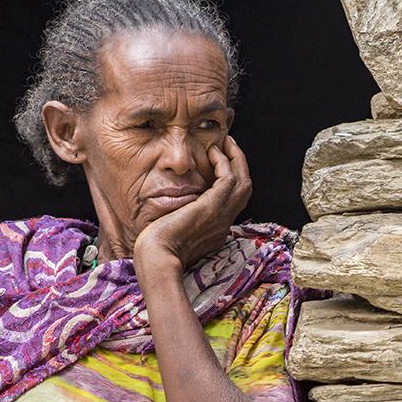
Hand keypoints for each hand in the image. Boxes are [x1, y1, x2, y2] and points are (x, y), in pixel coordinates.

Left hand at [134, 135, 251, 274]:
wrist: (157, 259)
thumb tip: (174, 209)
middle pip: (245, 190)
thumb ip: (181, 221)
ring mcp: (221, 216)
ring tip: (226, 143)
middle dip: (240, 165)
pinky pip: (228, 179)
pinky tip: (213, 152)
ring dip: (236, 159)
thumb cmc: (156, 250)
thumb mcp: (175, 234)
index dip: (231, 180)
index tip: (221, 163)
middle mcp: (224, 223)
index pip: (233, 202)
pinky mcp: (212, 207)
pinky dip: (224, 163)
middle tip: (230, 146)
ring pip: (243, 182)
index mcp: (216, 231)